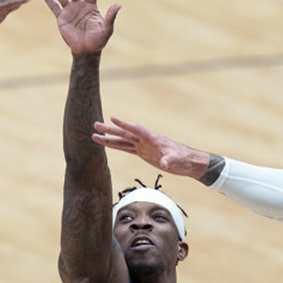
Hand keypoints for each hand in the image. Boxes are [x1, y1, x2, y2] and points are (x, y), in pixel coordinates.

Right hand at [43, 0, 120, 55]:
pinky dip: (48, 0)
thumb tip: (118, 5)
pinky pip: (53, 7)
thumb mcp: (107, 29)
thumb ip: (111, 17)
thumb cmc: (98, 40)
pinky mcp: (61, 19)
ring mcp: (69, 11)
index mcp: (91, 6)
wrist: (86, 51)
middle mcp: (79, 5)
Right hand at [93, 117, 208, 178]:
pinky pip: (126, 148)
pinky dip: (116, 146)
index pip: (136, 129)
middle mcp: (145, 140)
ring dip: (109, 138)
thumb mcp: (176, 160)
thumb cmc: (183, 158)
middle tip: (96, 124)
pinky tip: (107, 144)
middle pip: (124, 133)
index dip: (124, 124)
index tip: (112, 118)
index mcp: (152, 138)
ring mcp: (143, 146)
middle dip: (110, 129)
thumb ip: (169, 160)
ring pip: (122, 140)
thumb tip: (165, 163)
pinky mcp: (142, 152)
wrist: (187, 161)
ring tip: (94, 136)